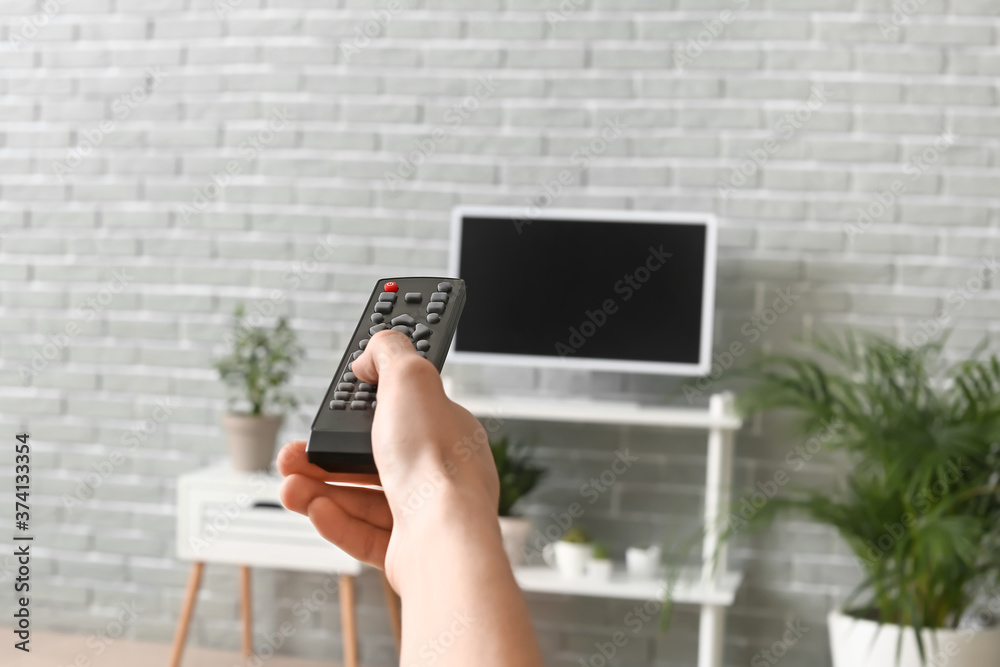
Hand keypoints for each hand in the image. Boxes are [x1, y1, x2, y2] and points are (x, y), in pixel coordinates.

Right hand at [278, 330, 498, 588]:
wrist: (444, 541)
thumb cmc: (437, 463)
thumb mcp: (411, 379)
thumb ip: (390, 353)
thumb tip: (372, 353)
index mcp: (449, 432)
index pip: (402, 411)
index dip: (364, 407)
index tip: (333, 406)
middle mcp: (441, 473)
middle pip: (373, 459)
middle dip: (326, 455)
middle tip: (294, 452)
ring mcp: (425, 515)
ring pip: (362, 499)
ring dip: (320, 489)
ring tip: (290, 486)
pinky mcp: (408, 552)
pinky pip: (363, 534)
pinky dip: (335, 522)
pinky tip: (315, 509)